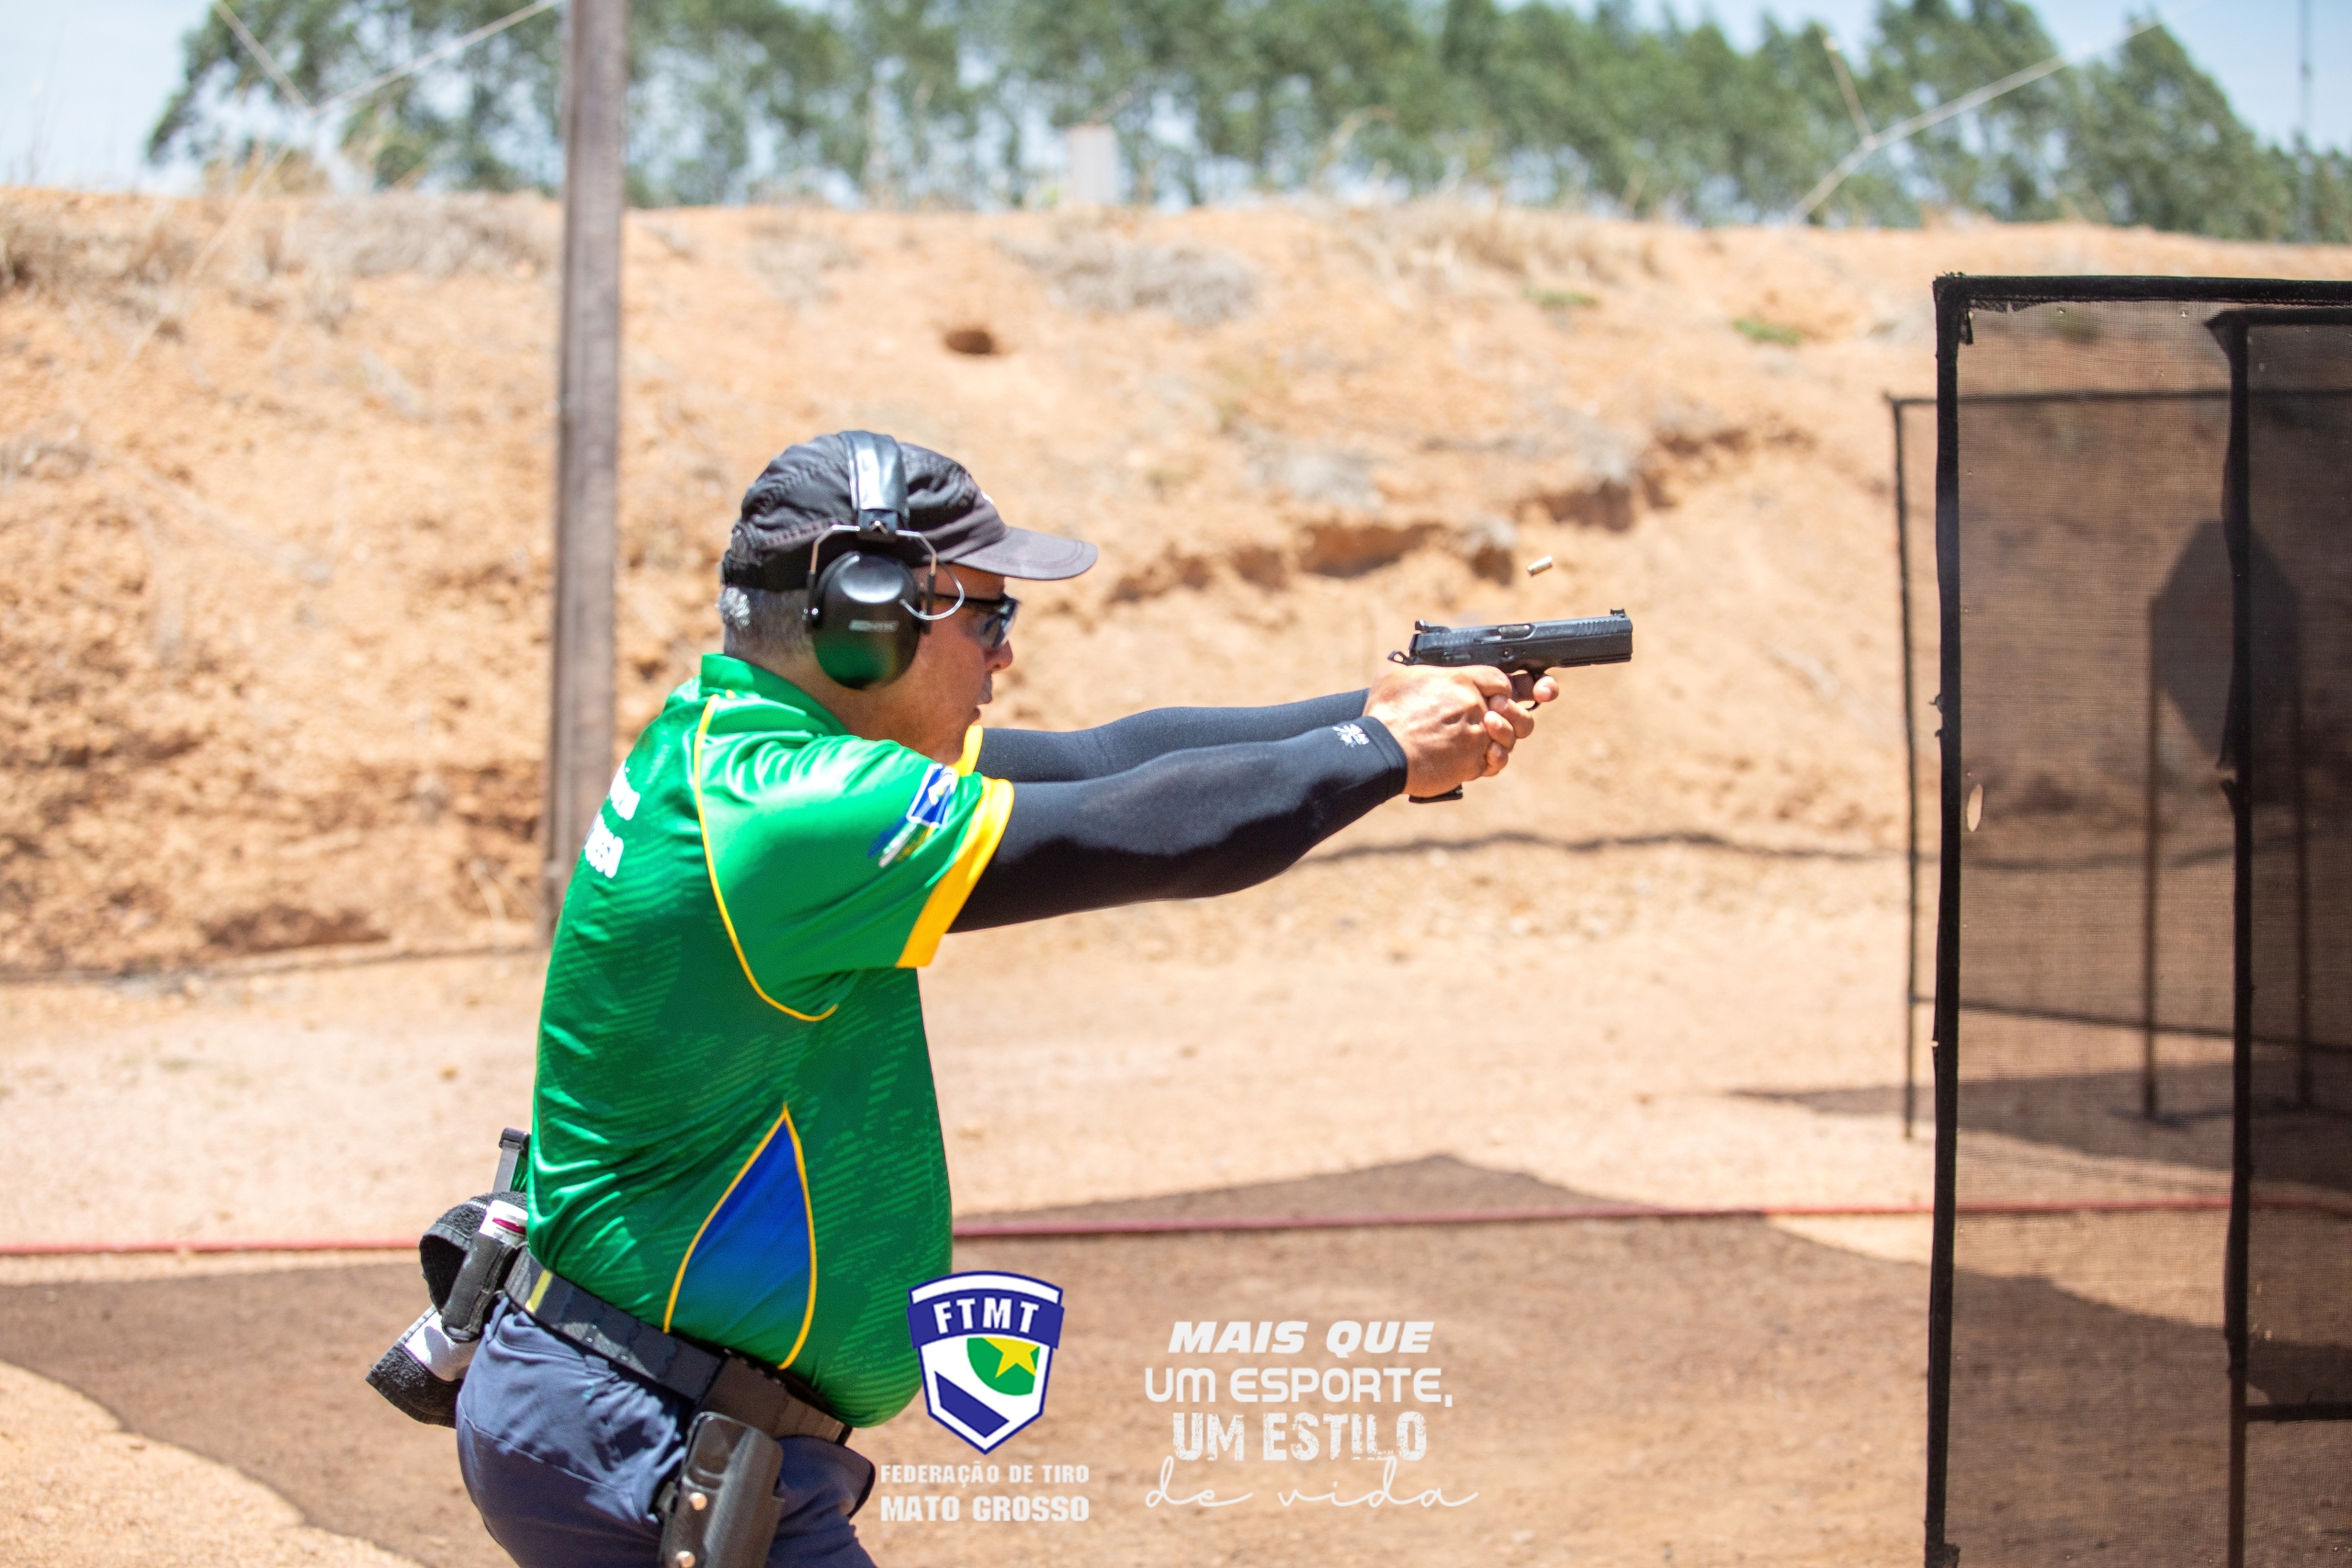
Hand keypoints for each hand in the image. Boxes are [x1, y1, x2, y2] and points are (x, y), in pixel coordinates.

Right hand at [1363, 665, 1553, 798]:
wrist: (1381, 753)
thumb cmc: (1385, 714)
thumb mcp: (1396, 674)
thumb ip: (1415, 664)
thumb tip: (1412, 658)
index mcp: (1460, 681)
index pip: (1500, 679)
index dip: (1501, 688)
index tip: (1496, 695)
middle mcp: (1474, 707)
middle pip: (1513, 709)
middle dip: (1510, 714)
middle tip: (1494, 718)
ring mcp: (1476, 737)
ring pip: (1508, 738)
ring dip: (1502, 738)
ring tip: (1487, 739)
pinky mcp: (1472, 764)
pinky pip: (1495, 762)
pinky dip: (1490, 761)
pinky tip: (1481, 758)